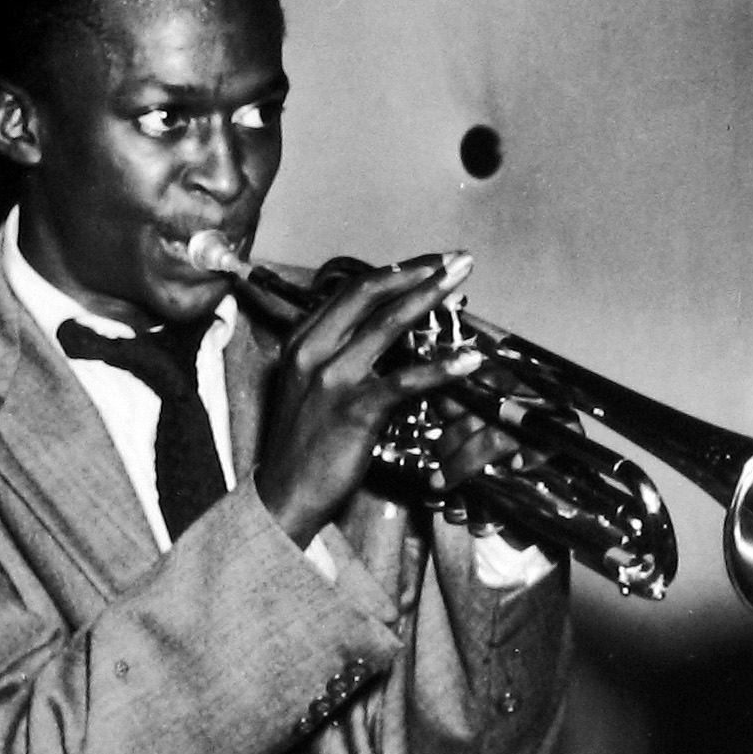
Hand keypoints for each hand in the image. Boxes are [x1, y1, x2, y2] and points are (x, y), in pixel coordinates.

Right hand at [253, 251, 483, 545]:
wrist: (284, 493)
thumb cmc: (303, 442)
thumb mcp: (308, 385)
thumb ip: (337, 353)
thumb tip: (385, 332)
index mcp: (302, 341)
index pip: (352, 290)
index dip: (395, 271)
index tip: (429, 264)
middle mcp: (312, 351)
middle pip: (370, 293)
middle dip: (418, 270)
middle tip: (456, 260)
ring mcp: (331, 379)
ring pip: (387, 324)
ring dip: (430, 297)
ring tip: (462, 284)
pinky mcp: (354, 410)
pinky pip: (404, 381)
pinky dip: (440, 368)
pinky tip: (467, 360)